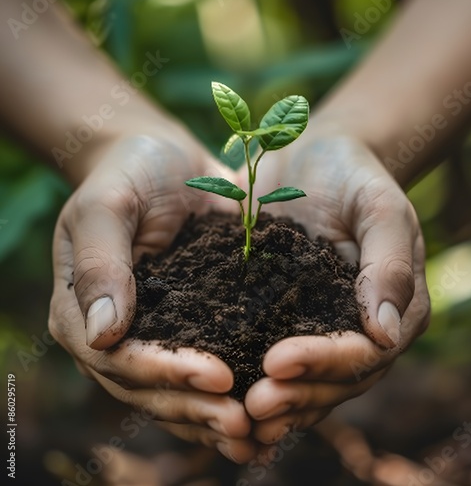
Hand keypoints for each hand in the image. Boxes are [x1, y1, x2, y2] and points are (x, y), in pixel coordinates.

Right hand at [49, 134, 254, 461]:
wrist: (162, 160)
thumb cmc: (128, 172)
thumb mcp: (107, 205)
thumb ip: (100, 263)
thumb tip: (102, 335)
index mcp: (83, 311)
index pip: (118, 358)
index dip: (165, 373)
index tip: (217, 377)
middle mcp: (117, 334)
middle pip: (149, 388)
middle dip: (195, 408)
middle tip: (244, 423)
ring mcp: (155, 332)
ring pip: (177, 391)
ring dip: (214, 416)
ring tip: (259, 434)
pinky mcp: (191, 322)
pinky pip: (206, 364)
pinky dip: (230, 392)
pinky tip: (264, 409)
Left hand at [242, 125, 429, 443]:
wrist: (315, 158)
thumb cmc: (354, 175)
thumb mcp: (379, 206)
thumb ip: (390, 263)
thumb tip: (386, 333)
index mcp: (391, 309)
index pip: (363, 352)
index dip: (323, 363)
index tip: (278, 363)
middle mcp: (356, 328)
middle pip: (332, 380)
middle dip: (294, 395)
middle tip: (251, 405)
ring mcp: (317, 325)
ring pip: (302, 380)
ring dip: (272, 401)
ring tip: (232, 416)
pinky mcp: (281, 315)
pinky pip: (266, 351)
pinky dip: (247, 375)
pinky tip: (217, 389)